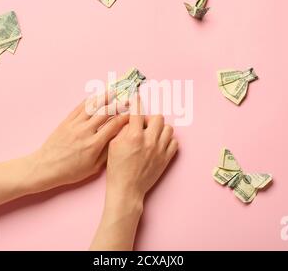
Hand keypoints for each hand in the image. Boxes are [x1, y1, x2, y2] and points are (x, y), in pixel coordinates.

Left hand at [28, 92, 128, 192]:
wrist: (46, 167)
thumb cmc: (70, 171)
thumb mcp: (92, 168)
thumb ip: (106, 153)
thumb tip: (118, 140)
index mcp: (94, 144)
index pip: (114, 125)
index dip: (125, 117)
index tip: (133, 114)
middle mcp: (85, 131)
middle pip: (105, 112)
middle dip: (119, 103)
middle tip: (128, 98)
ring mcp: (75, 125)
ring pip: (93, 106)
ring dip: (106, 96)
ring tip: (115, 89)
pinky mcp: (66, 121)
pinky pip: (80, 107)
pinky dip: (90, 100)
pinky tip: (97, 96)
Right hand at [90, 94, 177, 249]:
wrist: (127, 189)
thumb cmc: (117, 169)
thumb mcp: (113, 146)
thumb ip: (122, 129)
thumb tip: (129, 118)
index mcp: (134, 136)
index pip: (138, 112)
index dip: (136, 102)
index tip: (136, 98)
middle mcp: (149, 141)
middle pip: (158, 118)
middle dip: (150, 118)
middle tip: (144, 125)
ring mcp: (160, 150)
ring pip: (168, 129)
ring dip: (160, 129)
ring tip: (152, 134)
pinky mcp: (166, 159)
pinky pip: (174, 142)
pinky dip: (168, 141)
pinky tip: (159, 144)